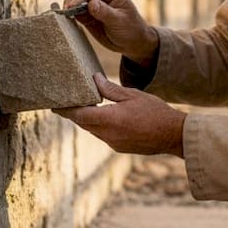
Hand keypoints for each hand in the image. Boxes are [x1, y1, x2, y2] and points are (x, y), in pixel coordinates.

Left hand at [55, 74, 185, 156]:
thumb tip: (94, 79)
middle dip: (76, 113)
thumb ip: (110, 89)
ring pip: (94, 130)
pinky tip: (106, 118)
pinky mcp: (120, 148)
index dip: (66, 110)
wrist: (173, 135)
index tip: (55, 105)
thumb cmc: (155, 111)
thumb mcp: (133, 95)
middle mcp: (108, 135)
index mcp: (109, 119)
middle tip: (67, 102)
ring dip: (89, 120)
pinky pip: (104, 136)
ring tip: (86, 107)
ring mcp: (114, 143)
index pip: (79, 115)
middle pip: (84, 123)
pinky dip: (101, 126)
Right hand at [62, 0, 158, 66]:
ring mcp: (94, 2)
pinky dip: (70, 13)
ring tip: (65, 14)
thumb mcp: (119, 22)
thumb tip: (91, 4)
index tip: (72, 6)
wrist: (132, 42)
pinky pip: (76, 10)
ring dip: (69, 4)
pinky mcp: (88, 13)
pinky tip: (67, 18)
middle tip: (66, 10)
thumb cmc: (131, 30)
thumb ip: (105, 12)